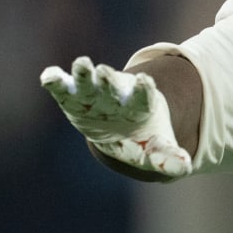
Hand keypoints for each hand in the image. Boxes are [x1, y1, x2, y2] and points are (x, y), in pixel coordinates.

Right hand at [39, 56, 192, 178]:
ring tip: (81, 63)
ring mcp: (94, 94)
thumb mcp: (156, 150)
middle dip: (108, 79)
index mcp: (140, 106)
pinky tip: (48, 77)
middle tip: (103, 71)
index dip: (143, 90)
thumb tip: (185, 168)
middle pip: (113, 85)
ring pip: (88, 81)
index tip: (145, 81)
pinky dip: (55, 81)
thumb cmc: (141, 138)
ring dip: (84, 74)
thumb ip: (168, 158)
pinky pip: (62, 87)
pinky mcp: (72, 97)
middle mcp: (116, 96)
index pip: (144, 97)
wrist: (122, 129)